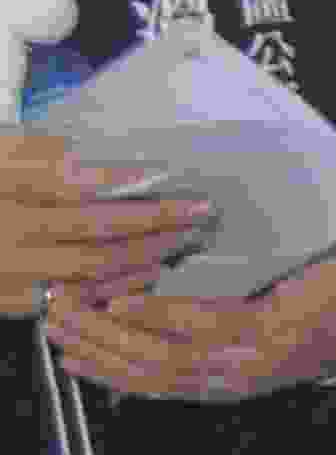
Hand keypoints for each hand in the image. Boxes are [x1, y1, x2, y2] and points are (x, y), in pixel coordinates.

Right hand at [0, 125, 214, 326]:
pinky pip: (76, 296)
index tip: (164, 172)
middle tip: (198, 210)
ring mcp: (9, 272)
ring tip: (182, 238)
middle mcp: (7, 232)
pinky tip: (146, 271)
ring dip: (145, 254)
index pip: (66, 181)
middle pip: (92, 227)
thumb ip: (35, 154)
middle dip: (153, 220)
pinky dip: (116, 284)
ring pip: (91, 267)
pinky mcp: (11, 300)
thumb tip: (87, 156)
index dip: (119, 179)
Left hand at [42, 243, 335, 408]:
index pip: (209, 326)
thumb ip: (282, 246)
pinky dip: (116, 377)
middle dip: (109, 337)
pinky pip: (160, 390)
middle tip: (66, 311)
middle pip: (167, 360)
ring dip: (102, 358)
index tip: (118, 299)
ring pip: (156, 379)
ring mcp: (231, 385)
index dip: (160, 314)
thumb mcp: (328, 258)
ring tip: (60, 334)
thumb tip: (230, 213)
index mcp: (275, 332)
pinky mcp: (218, 390)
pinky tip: (83, 363)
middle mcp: (247, 368)